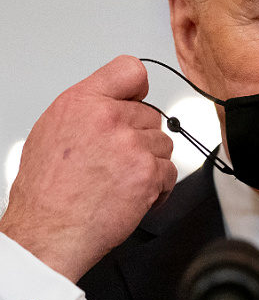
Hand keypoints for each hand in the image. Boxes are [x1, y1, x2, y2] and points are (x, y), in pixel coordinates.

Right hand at [0, 56, 176, 282]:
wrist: (50, 229)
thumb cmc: (47, 189)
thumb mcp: (54, 130)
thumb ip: (89, 110)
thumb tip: (116, 105)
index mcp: (82, 101)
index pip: (130, 70)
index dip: (138, 89)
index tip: (136, 101)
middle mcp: (109, 118)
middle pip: (152, 116)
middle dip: (141, 139)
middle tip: (119, 161)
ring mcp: (131, 144)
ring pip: (164, 144)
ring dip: (151, 164)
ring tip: (124, 180)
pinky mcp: (147, 172)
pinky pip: (170, 172)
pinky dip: (159, 187)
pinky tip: (136, 195)